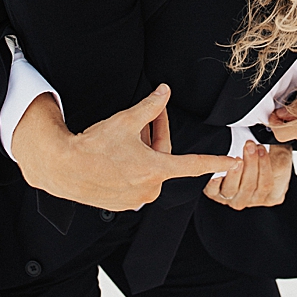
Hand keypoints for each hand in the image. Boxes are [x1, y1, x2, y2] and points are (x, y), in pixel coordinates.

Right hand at [10, 85, 239, 210]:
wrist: (63, 169)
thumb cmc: (93, 146)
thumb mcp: (125, 121)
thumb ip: (150, 107)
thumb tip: (164, 91)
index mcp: (157, 169)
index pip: (194, 164)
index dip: (216, 162)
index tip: (233, 163)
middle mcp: (151, 188)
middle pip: (162, 158)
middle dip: (154, 138)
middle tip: (143, 120)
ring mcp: (138, 199)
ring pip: (148, 171)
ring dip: (142, 154)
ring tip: (122, 141)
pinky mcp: (125, 206)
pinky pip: (135, 184)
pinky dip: (130, 170)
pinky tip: (115, 160)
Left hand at [203, 140, 292, 209]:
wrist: (249, 155)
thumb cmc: (266, 156)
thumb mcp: (279, 154)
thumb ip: (282, 155)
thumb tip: (277, 146)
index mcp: (271, 196)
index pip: (267, 185)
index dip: (264, 166)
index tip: (261, 148)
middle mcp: (252, 200)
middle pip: (250, 187)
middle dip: (251, 164)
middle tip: (250, 146)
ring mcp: (234, 198)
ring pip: (233, 190)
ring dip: (235, 172)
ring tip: (237, 157)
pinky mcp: (217, 194)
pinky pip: (214, 192)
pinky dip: (215, 182)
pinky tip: (217, 173)